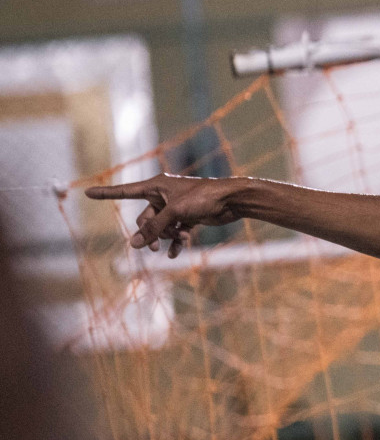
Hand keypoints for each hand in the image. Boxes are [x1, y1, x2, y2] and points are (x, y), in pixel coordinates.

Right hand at [85, 174, 241, 257]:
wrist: (232, 200)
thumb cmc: (204, 198)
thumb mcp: (175, 213)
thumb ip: (154, 228)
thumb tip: (135, 245)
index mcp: (156, 186)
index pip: (125, 191)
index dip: (106, 194)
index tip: (87, 192)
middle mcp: (164, 195)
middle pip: (145, 218)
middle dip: (150, 233)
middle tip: (155, 247)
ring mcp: (176, 207)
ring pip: (160, 227)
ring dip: (165, 237)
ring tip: (178, 242)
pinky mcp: (188, 217)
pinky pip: (174, 232)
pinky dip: (175, 242)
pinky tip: (175, 253)